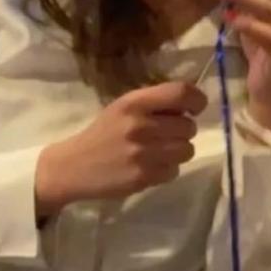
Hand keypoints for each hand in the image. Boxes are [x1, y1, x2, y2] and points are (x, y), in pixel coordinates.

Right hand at [35, 81, 204, 216]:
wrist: (73, 166)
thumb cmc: (103, 133)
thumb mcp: (123, 108)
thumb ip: (154, 103)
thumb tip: (191, 105)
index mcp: (134, 102)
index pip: (181, 93)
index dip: (197, 100)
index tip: (194, 108)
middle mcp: (140, 125)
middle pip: (189, 126)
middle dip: (183, 131)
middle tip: (166, 135)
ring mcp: (143, 153)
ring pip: (187, 150)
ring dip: (178, 151)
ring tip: (159, 151)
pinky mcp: (144, 177)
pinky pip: (175, 170)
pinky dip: (167, 169)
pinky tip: (149, 166)